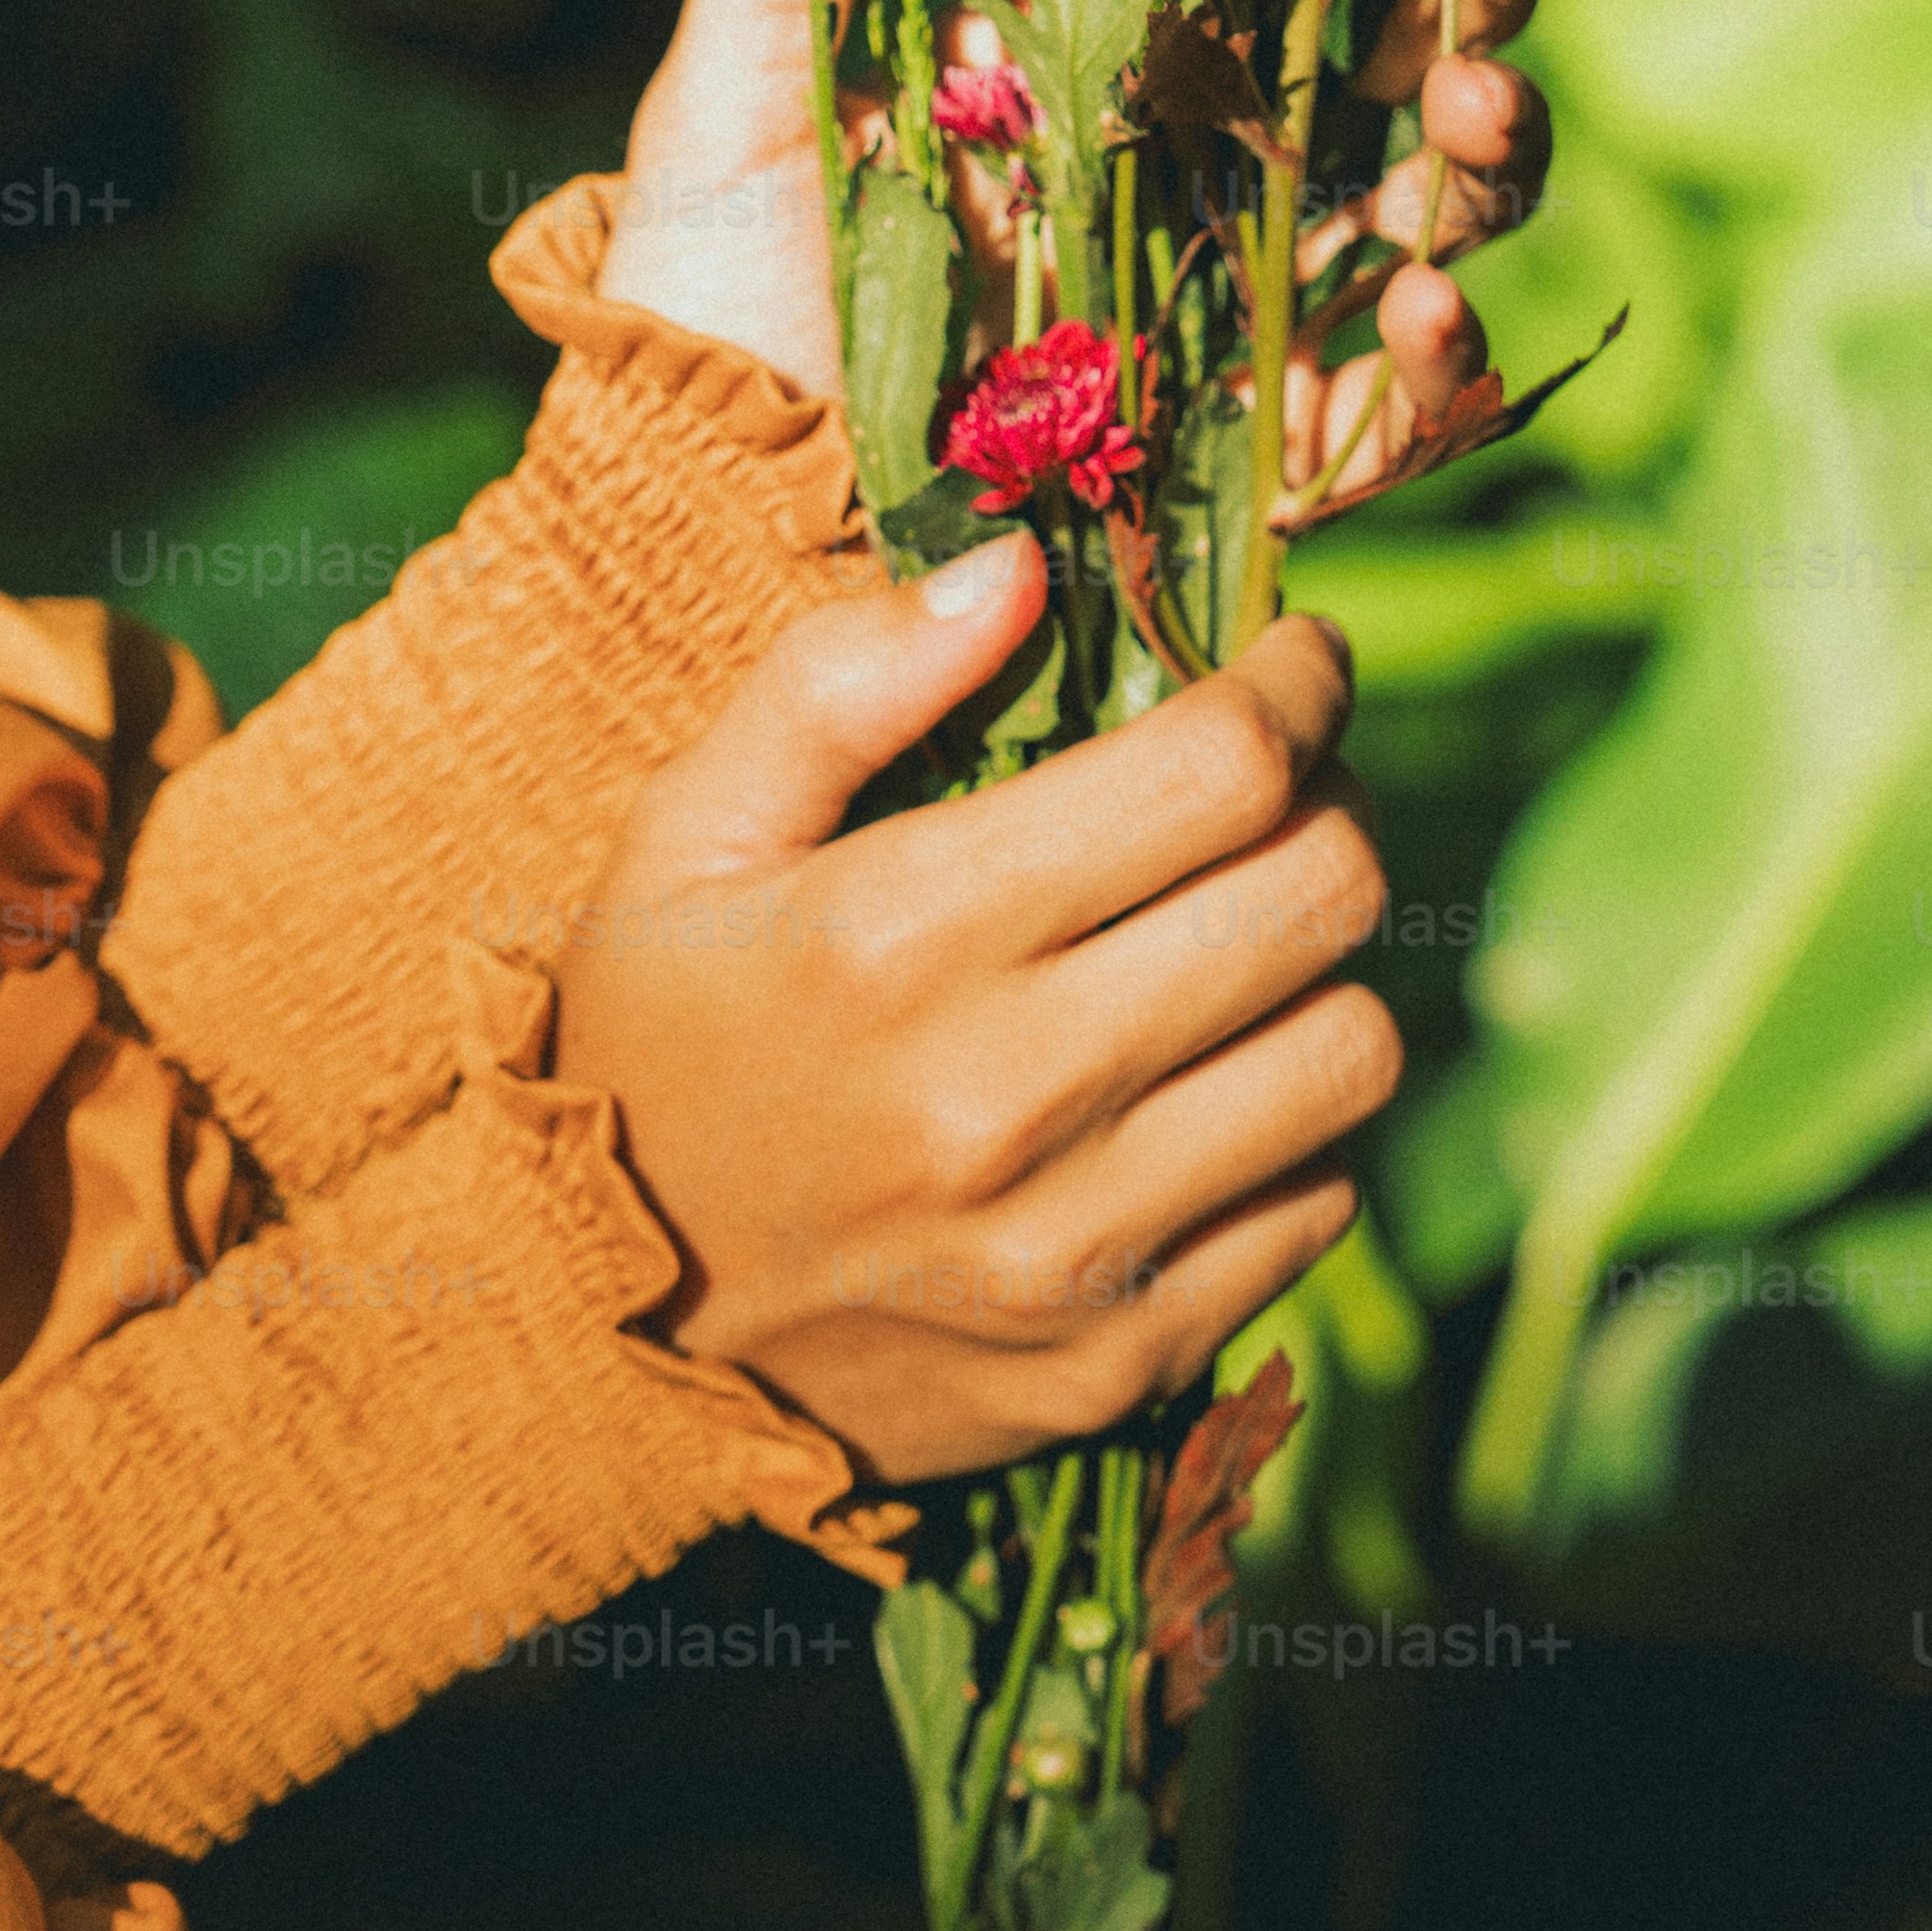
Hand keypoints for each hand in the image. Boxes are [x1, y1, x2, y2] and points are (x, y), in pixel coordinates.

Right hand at [555, 537, 1387, 1480]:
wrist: (580, 1349)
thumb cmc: (648, 1046)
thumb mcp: (689, 834)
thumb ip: (843, 682)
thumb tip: (1017, 568)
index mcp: (901, 935)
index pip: (1223, 768)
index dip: (1296, 686)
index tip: (1295, 664)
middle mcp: (1004, 1099)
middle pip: (1323, 894)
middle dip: (1329, 806)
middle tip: (1277, 794)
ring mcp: (1072, 1252)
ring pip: (1352, 1049)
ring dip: (1319, 973)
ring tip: (1240, 947)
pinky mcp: (1116, 1362)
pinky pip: (1318, 1203)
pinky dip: (1289, 1131)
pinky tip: (1196, 1094)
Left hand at [600, 0, 1592, 498]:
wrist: (704, 491)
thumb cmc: (721, 270)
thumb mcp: (751, 58)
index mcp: (1144, 8)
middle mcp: (1236, 133)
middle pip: (1432, 1)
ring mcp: (1268, 289)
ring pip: (1461, 182)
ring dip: (1503, 121)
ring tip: (1479, 91)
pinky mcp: (1272, 448)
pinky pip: (1406, 408)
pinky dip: (1442, 362)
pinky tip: (1420, 306)